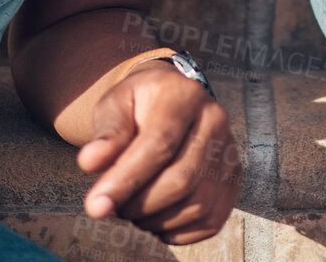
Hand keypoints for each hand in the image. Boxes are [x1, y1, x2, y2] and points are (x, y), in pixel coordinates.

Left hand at [77, 59, 241, 245]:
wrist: (171, 100)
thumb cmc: (138, 106)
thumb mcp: (115, 106)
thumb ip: (106, 133)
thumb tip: (91, 162)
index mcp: (184, 95)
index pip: (159, 143)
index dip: (126, 179)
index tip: (96, 205)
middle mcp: (215, 120)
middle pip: (181, 179)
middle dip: (140, 204)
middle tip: (113, 207)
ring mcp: (229, 152)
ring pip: (197, 205)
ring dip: (156, 220)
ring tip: (132, 209)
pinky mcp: (233, 179)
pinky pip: (210, 220)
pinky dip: (178, 230)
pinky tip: (156, 217)